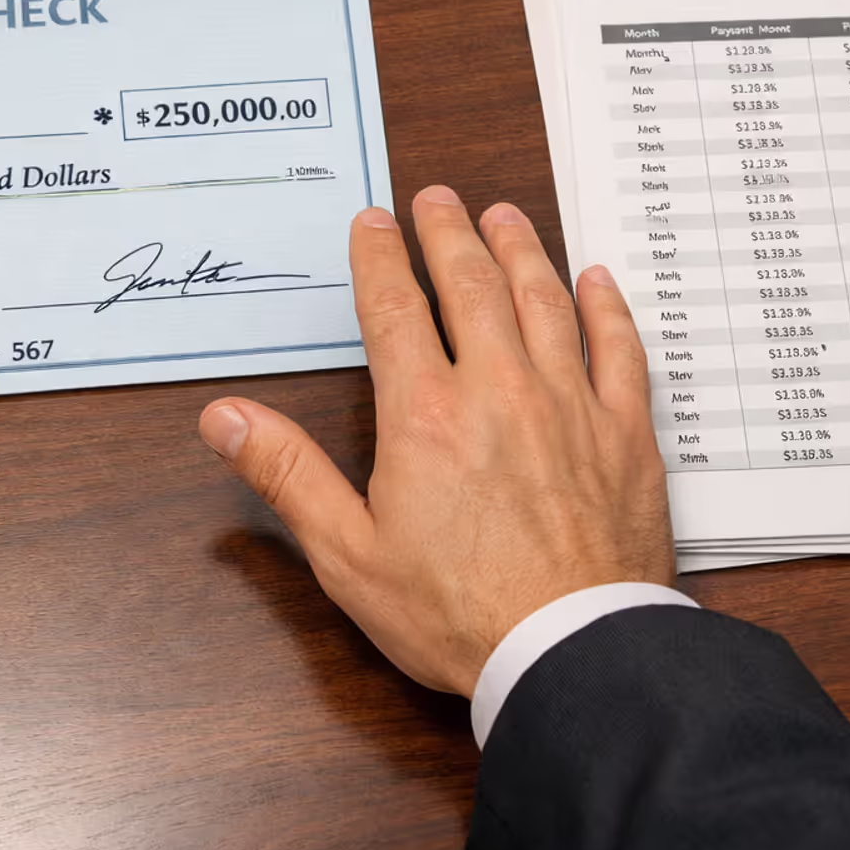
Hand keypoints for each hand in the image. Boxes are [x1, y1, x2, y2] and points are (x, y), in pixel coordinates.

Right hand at [199, 185, 673, 698]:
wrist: (570, 652)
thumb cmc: (459, 613)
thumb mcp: (348, 553)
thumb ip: (287, 474)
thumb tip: (223, 417)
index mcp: (425, 414)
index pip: (394, 309)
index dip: (380, 258)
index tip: (374, 222)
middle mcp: (499, 390)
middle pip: (472, 285)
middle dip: (449, 234)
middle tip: (437, 198)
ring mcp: (570, 404)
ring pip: (544, 300)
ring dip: (521, 251)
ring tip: (505, 217)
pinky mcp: (626, 432)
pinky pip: (619, 348)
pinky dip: (607, 307)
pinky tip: (598, 280)